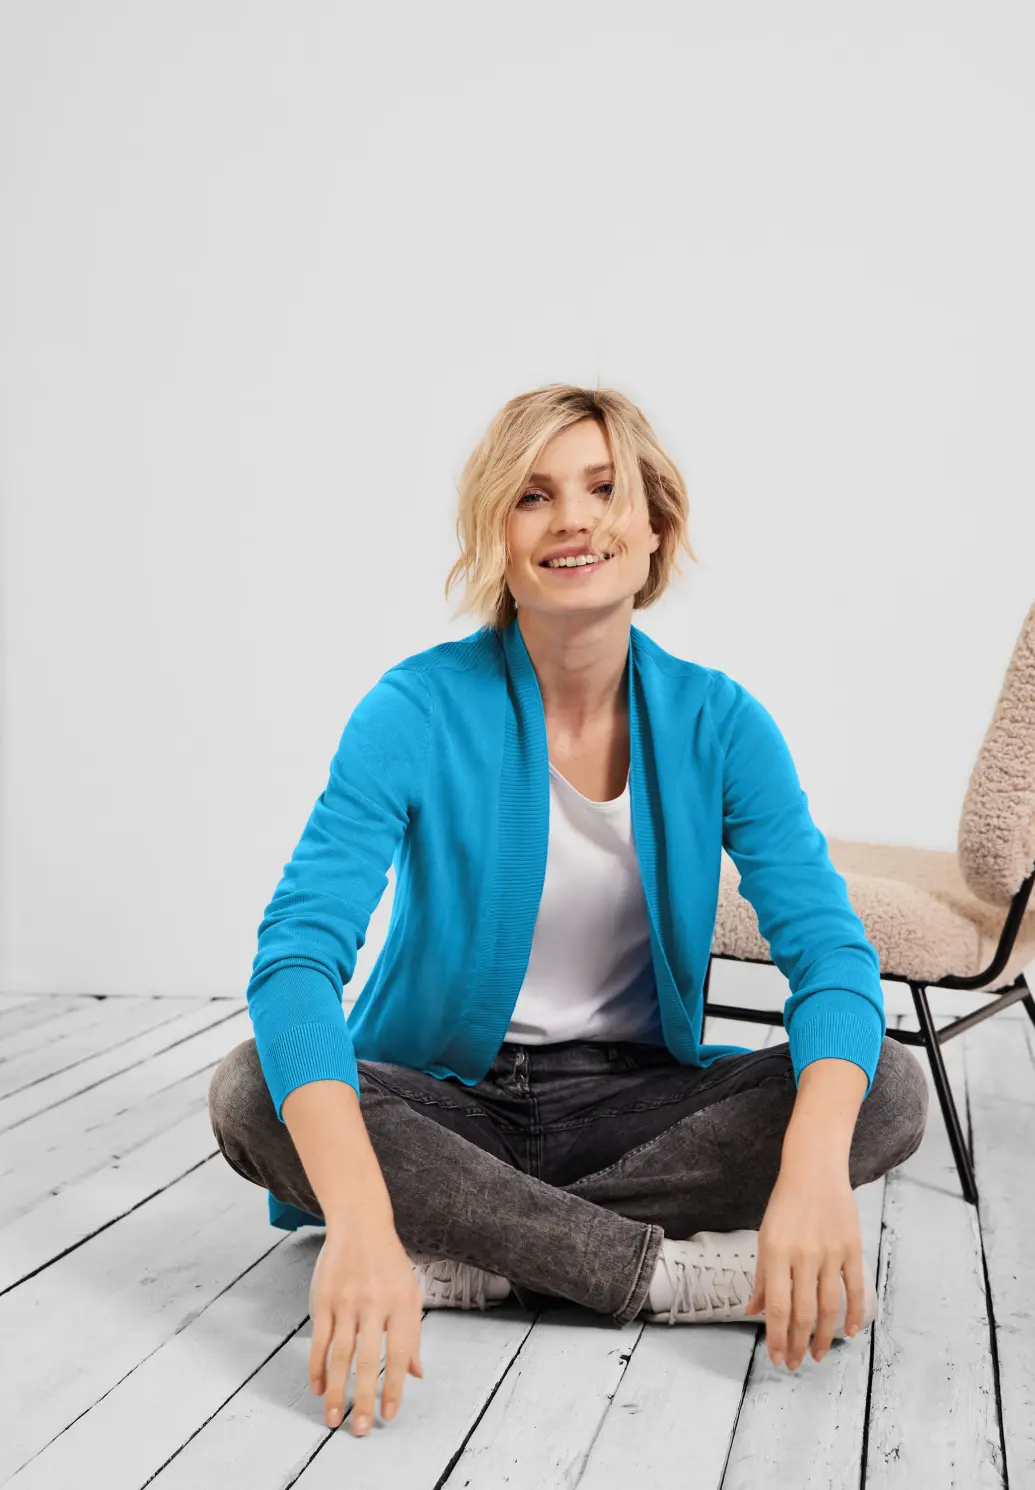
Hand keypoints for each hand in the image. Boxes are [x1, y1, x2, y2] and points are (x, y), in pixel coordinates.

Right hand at [308, 1218, 423, 1434]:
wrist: (360, 1223)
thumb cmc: (390, 1262)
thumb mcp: (411, 1292)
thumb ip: (413, 1334)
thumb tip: (417, 1374)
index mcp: (401, 1303)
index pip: (399, 1353)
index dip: (395, 1387)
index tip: (389, 1415)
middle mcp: (374, 1303)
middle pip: (367, 1359)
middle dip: (363, 1398)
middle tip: (360, 1430)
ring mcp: (346, 1301)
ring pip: (339, 1355)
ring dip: (336, 1390)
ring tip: (333, 1418)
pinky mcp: (324, 1299)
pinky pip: (319, 1340)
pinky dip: (317, 1367)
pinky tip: (318, 1388)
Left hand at [743, 1162, 865, 1370]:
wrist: (814, 1169)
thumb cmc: (785, 1203)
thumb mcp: (764, 1236)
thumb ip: (761, 1276)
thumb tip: (754, 1312)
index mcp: (775, 1252)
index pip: (776, 1306)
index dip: (776, 1337)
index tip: (776, 1357)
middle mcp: (802, 1255)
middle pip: (802, 1313)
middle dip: (796, 1344)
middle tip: (794, 1364)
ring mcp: (830, 1253)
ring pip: (829, 1307)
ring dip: (824, 1338)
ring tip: (817, 1355)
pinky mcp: (852, 1249)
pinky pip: (855, 1289)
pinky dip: (854, 1315)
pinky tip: (849, 1333)